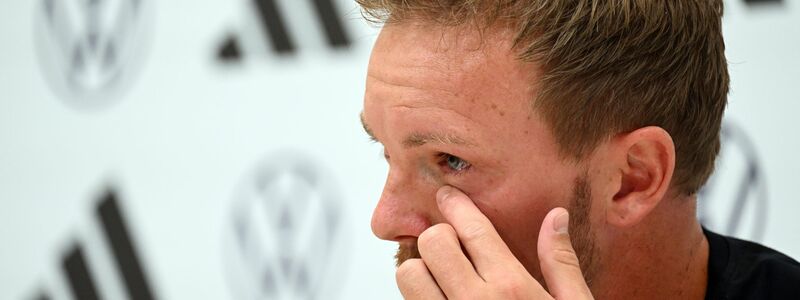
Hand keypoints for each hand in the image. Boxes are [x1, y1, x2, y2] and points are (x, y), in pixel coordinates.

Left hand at [395, 186, 593, 298]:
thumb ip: (561, 263)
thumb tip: (555, 217)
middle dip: (439, 238)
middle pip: (432, 243)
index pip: (471, 229)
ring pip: (408, 274)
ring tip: (440, 278)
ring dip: (420, 270)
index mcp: (512, 289)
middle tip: (451, 246)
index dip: (455, 206)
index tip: (447, 197)